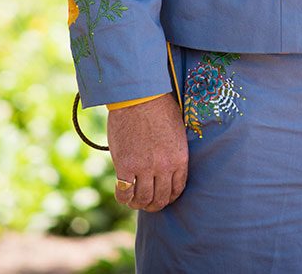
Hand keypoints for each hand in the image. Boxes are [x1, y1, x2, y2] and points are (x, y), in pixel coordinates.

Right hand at [108, 93, 188, 211]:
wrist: (139, 96)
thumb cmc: (158, 108)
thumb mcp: (176, 131)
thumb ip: (173, 151)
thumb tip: (169, 166)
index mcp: (179, 157)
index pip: (177, 189)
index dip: (170, 197)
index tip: (163, 197)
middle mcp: (164, 166)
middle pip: (160, 198)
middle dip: (154, 204)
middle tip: (147, 203)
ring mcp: (144, 168)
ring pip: (143, 199)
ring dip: (138, 203)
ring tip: (134, 200)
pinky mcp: (125, 166)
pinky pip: (124, 193)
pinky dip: (123, 198)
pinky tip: (122, 193)